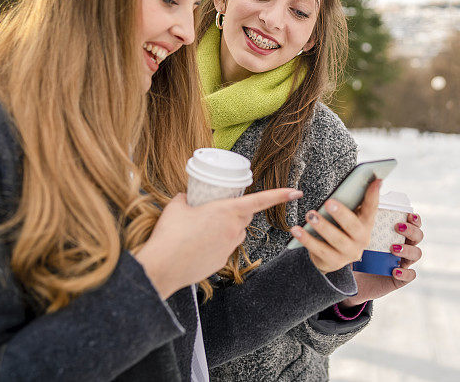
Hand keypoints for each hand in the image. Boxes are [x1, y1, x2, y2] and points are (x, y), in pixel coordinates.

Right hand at [135, 188, 301, 298]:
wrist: (163, 267)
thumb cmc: (170, 235)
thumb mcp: (177, 207)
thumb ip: (185, 198)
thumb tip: (185, 196)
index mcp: (227, 211)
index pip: (260, 200)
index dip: (280, 195)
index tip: (295, 192)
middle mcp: (234, 229)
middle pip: (245, 216)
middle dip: (237, 211)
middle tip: (216, 209)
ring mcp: (230, 247)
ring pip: (236, 232)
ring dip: (226, 228)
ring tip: (202, 229)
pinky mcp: (223, 261)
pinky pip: (225, 247)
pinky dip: (216, 243)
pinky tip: (198, 245)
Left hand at [288, 179, 380, 273]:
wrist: (331, 256)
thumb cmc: (340, 228)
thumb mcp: (347, 216)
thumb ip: (350, 203)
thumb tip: (350, 184)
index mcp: (366, 224)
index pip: (372, 208)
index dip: (374, 195)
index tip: (376, 180)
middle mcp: (362, 240)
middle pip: (353, 226)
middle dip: (341, 214)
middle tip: (329, 202)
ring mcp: (348, 253)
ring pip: (336, 239)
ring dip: (322, 226)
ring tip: (309, 215)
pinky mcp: (333, 262)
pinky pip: (318, 250)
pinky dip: (306, 239)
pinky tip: (296, 230)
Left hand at [339, 211, 423, 306]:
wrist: (352, 280)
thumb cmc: (357, 253)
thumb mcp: (358, 236)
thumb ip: (362, 222)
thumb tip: (358, 203)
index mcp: (397, 234)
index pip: (413, 224)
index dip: (415, 219)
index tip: (408, 214)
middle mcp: (404, 247)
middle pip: (418, 236)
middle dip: (411, 230)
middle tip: (398, 227)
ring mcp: (403, 263)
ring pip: (417, 254)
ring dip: (407, 249)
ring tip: (393, 248)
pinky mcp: (400, 279)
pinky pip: (410, 275)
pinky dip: (405, 273)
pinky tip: (394, 270)